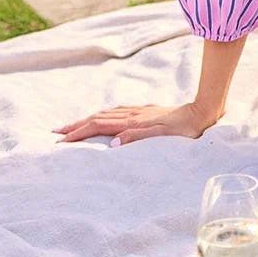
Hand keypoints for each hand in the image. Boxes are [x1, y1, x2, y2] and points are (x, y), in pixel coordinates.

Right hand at [53, 102, 223, 145]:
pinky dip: (103, 115)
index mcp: (132, 121)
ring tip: (73, 124)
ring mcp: (138, 111)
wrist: (200, 113)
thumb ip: (136, 138)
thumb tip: (111, 145)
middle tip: (57, 131)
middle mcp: (132, 114)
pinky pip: (117, 112)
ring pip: (106, 113)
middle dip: (76, 125)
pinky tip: (103, 117)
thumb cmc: (183, 129)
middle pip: (97, 117)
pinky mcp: (145, 111)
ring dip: (87, 119)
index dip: (79, 132)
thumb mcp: (161, 136)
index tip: (61, 140)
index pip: (98, 126)